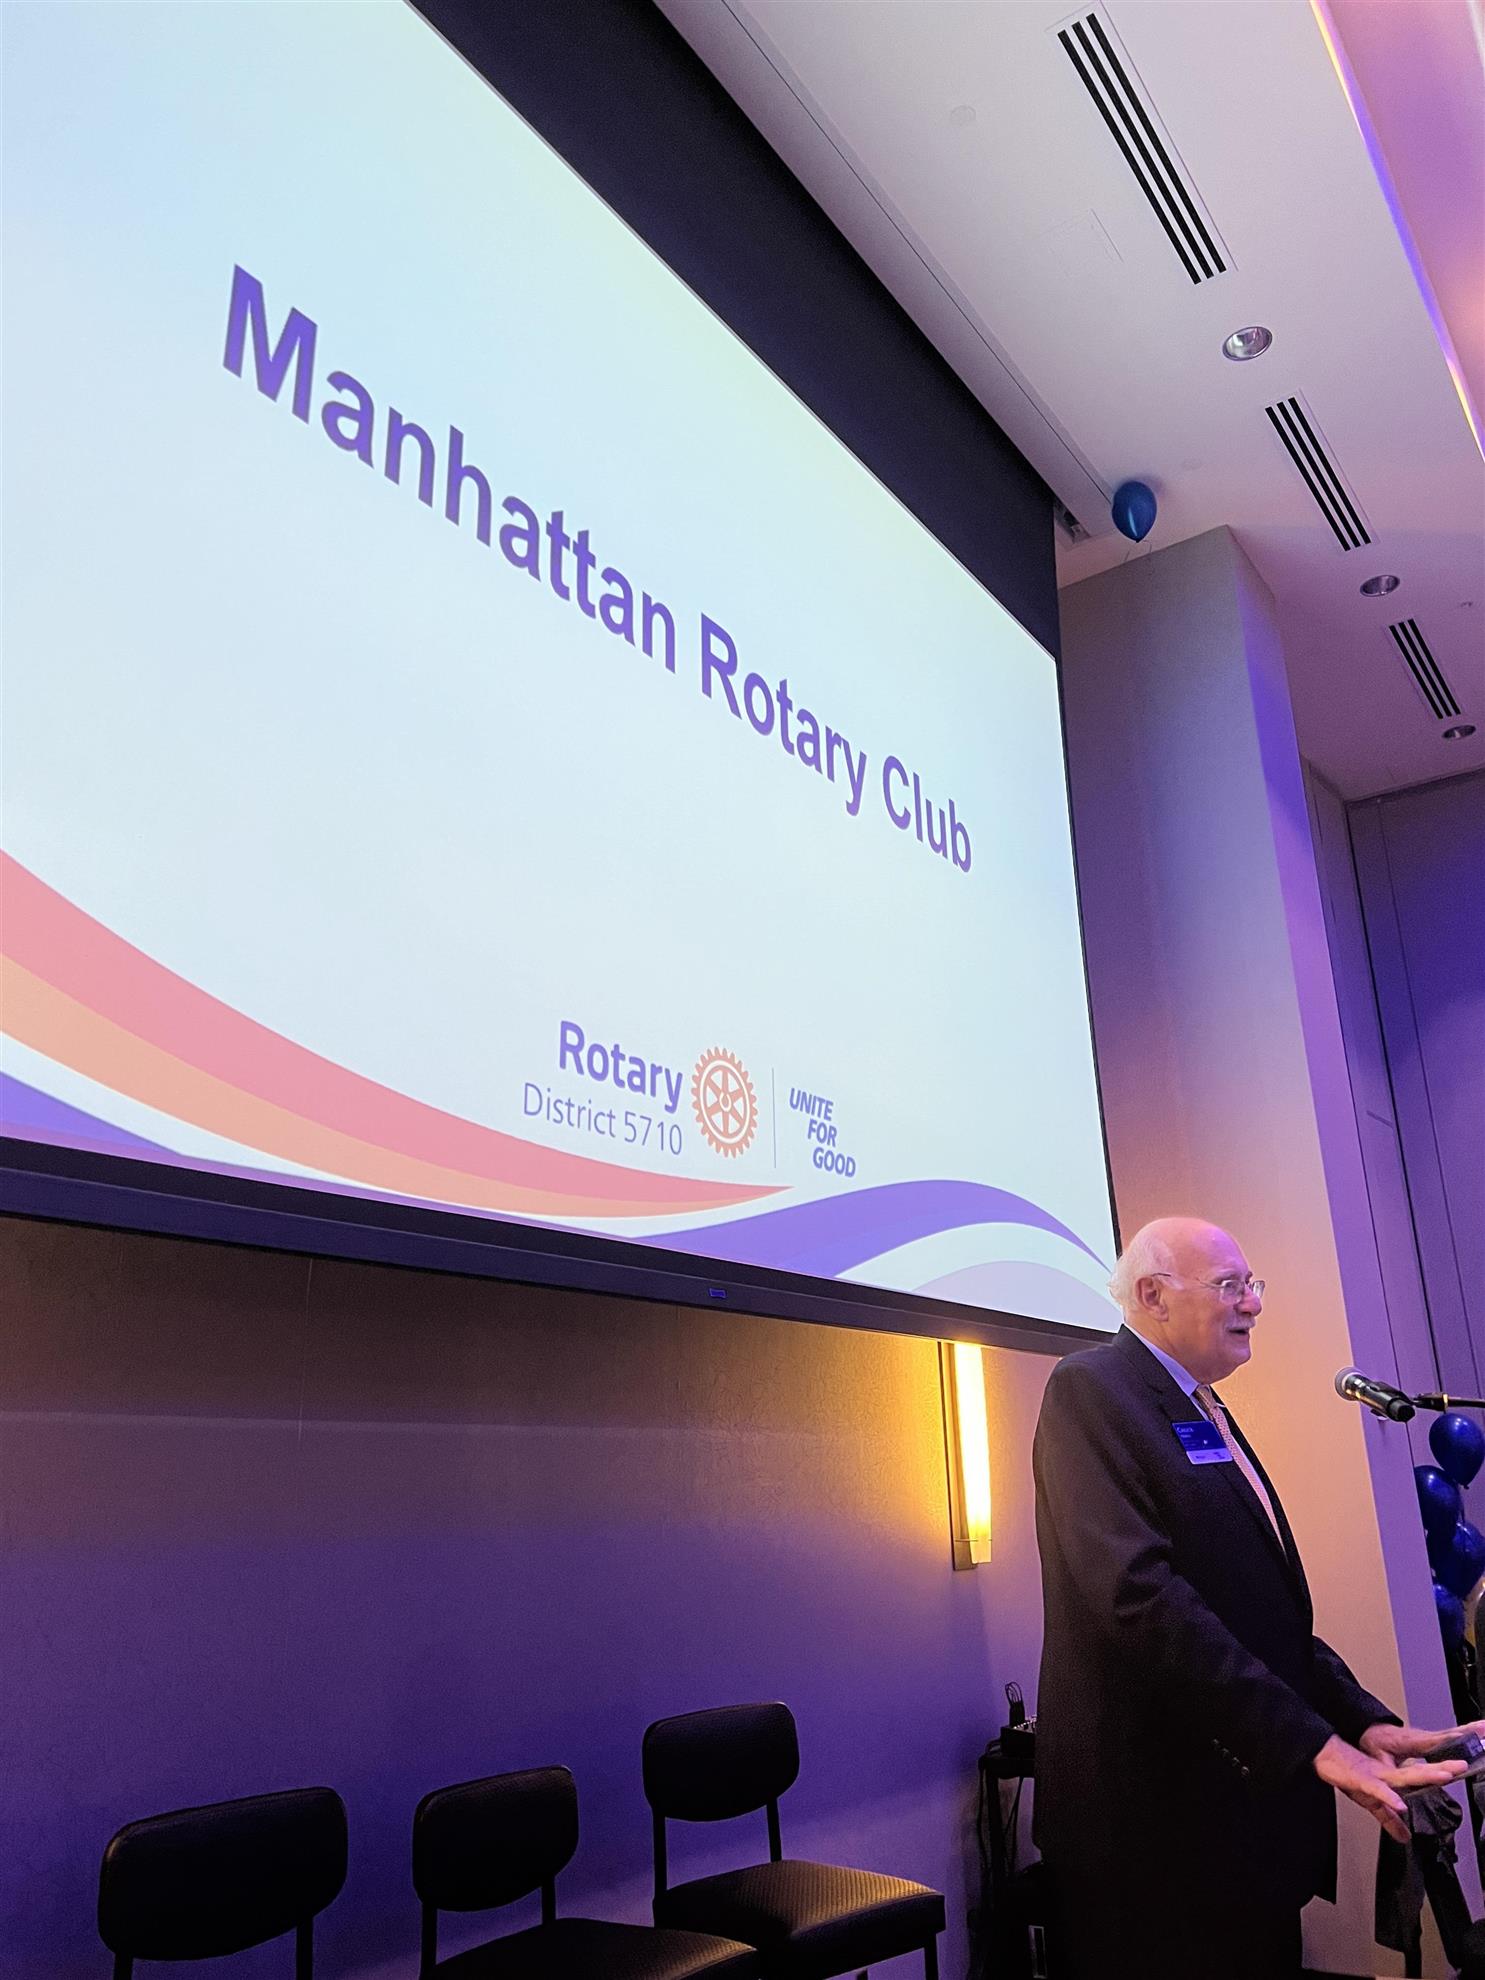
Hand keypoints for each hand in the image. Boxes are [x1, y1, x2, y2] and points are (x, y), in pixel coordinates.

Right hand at [1313, 1733, 1465, 1842]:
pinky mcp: (1359, 1780)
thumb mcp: (1370, 1802)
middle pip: (1418, 1772)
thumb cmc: (1344, 1773)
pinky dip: (1389, 1797)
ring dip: (1424, 1775)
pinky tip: (1400, 1804)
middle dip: (1441, 1770)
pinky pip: (1377, 1790)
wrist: (1321, 1755)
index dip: (1440, 1772)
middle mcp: (1387, 1773)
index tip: (1461, 1770)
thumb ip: (1389, 1820)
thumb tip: (1405, 1838)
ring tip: (1444, 1776)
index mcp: (1391, 1778)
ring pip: (1404, 1776)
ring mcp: (1374, 1774)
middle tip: (1462, 1766)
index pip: (1420, 1775)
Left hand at [1360, 1720, 1483, 1764]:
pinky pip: (1452, 1735)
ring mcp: (1429, 1737)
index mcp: (1413, 1741)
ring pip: (1454, 1733)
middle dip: (1469, 1732)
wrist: (1370, 1730)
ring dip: (1472, 1729)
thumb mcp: (1379, 1759)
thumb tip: (1398, 1790)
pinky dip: (1467, 1732)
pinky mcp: (1431, 1739)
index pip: (1436, 1743)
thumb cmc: (1374, 1742)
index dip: (1450, 1745)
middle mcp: (1424, 1737)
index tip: (1465, 1745)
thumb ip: (1391, 1773)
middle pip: (1450, 1735)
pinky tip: (1479, 1732)